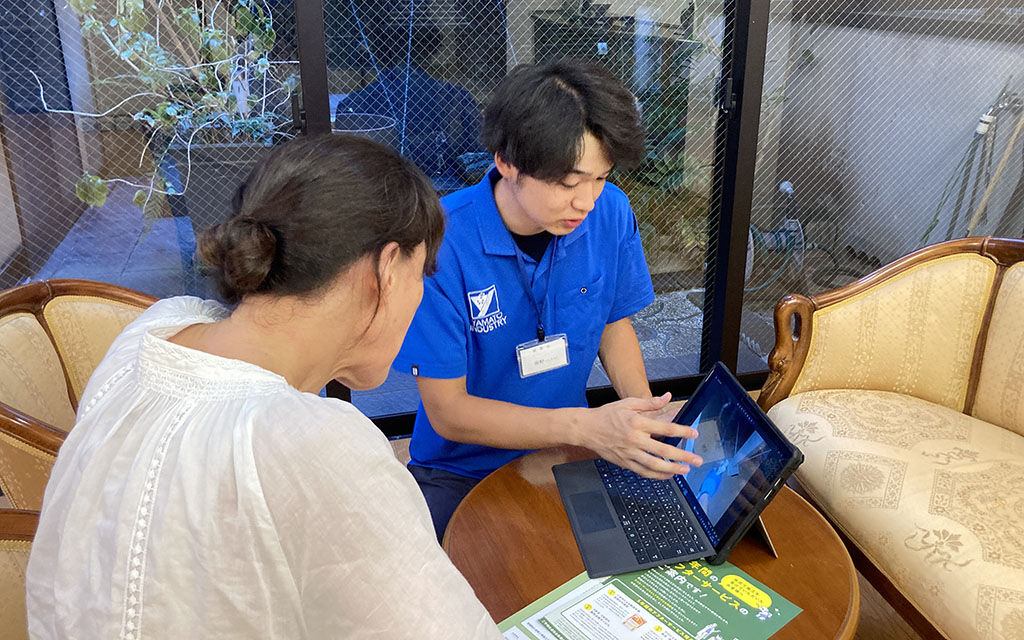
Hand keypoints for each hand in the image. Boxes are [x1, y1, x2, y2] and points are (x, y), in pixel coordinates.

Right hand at [580, 392, 701, 478]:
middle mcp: (634, 439)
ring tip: (685, 470)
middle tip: (696, 460)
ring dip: (672, 469)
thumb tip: (667, 397)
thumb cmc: (607, 415)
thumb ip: (650, 403)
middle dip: (683, 456)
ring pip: (654, 465)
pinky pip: (643, 472)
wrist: (587, 428)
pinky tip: (667, 475)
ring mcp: (629, 453)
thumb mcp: (629, 403)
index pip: (665, 429)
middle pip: (663, 451)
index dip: (682, 432)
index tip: (693, 434)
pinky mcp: (624, 462)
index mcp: (637, 423)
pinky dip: (657, 475)